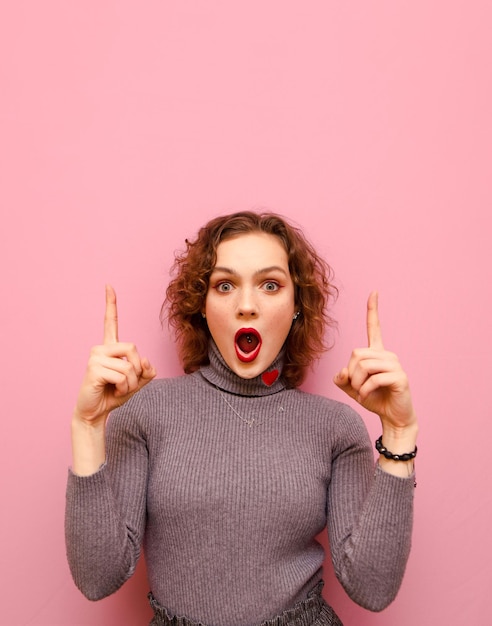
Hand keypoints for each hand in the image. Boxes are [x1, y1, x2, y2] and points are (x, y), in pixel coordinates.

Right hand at [73, 285, 155, 425]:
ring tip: (116, 388)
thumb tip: (144, 360)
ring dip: (130, 383)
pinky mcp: (93, 368)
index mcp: (110, 348)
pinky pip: (122, 375)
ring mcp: (95, 357)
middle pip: (133, 348)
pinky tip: (111, 390)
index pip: (110, 322)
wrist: (95, 412)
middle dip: (137, 370)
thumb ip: (146, 371)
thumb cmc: (114, 394)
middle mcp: (100, 348)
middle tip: (126, 383)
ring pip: (129, 366)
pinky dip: (124, 388)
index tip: (108, 285)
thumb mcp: (137, 382)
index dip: (111, 304)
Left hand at [334, 292, 415, 432]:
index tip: (374, 292)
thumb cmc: (374, 399)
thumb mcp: (352, 388)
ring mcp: (395, 365)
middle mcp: (387, 355)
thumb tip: (343, 372)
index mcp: (377, 353)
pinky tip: (366, 397)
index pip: (374, 328)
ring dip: (357, 383)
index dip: (373, 310)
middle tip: (355, 387)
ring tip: (362, 392)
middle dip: (350, 372)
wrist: (393, 418)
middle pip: (357, 353)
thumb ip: (343, 378)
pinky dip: (364, 391)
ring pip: (364, 365)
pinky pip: (374, 378)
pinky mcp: (400, 377)